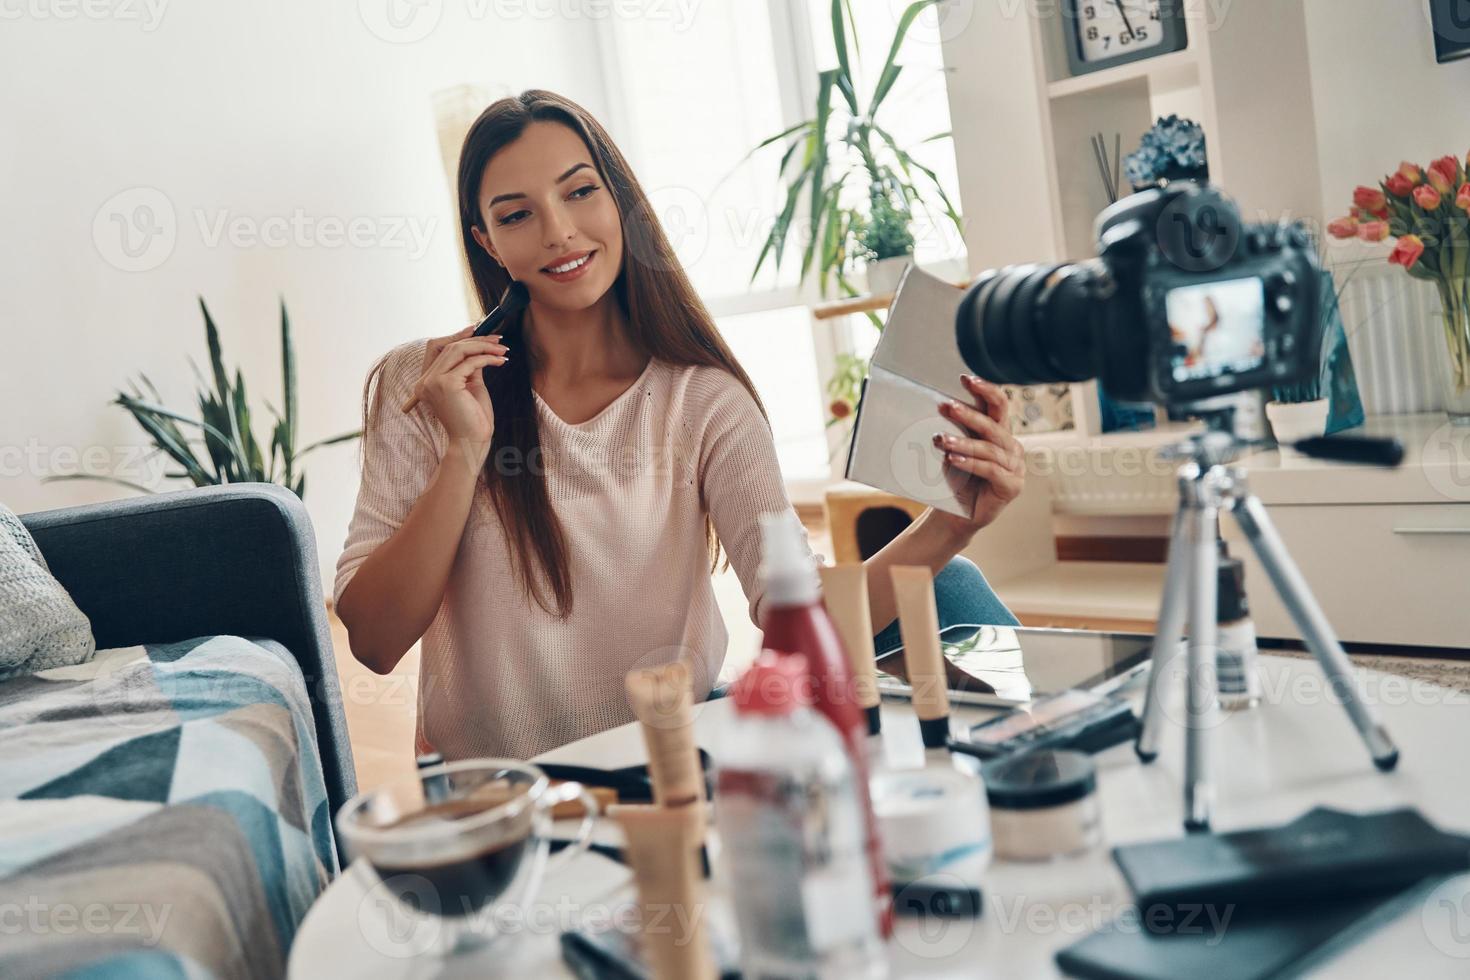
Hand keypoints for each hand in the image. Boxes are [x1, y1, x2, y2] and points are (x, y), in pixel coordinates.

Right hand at [413, 324, 508, 466]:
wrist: (472, 442)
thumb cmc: (473, 418)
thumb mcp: (470, 386)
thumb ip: (470, 366)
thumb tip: (479, 346)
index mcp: (426, 382)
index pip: (437, 348)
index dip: (458, 336)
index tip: (479, 331)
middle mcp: (424, 381)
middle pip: (448, 346)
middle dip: (476, 340)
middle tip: (499, 340)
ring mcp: (432, 382)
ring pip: (458, 350)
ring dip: (483, 346)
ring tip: (503, 350)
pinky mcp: (446, 384)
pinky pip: (470, 363)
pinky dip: (487, 358)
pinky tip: (501, 361)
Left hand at [931, 375, 1024, 533]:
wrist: (957, 514)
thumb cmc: (955, 478)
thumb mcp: (955, 448)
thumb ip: (954, 429)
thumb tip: (936, 404)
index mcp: (1000, 432)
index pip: (999, 404)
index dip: (985, 389)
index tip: (965, 378)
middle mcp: (1011, 446)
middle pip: (993, 424)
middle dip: (968, 414)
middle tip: (946, 407)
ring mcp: (1015, 467)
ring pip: (989, 448)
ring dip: (963, 442)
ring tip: (940, 441)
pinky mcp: (1012, 486)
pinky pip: (991, 470)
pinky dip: (970, 463)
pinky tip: (952, 459)